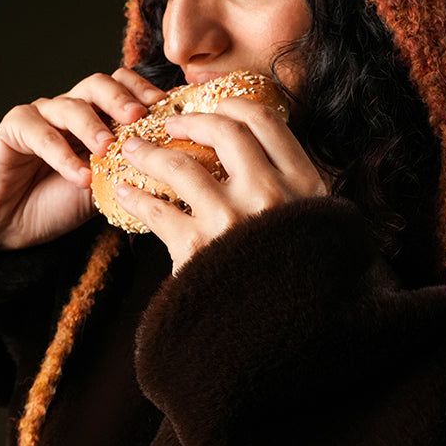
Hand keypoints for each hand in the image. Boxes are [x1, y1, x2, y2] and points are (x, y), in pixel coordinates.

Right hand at [0, 68, 164, 248]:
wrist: (7, 225)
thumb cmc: (57, 203)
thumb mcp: (105, 187)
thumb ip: (131, 170)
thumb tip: (176, 168)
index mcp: (97, 117)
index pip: (124, 86)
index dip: (145, 91)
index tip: (165, 109)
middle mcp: (70, 109)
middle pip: (98, 84)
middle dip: (121, 98)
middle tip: (137, 117)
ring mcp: (41, 115)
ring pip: (70, 105)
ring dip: (92, 126)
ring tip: (106, 149)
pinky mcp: (13, 129)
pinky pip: (38, 132)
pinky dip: (61, 154)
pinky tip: (78, 176)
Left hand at [113, 96, 327, 271]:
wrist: (298, 342)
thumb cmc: (309, 283)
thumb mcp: (320, 227)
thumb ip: (297, 189)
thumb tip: (265, 153)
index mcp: (305, 184)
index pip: (266, 120)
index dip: (232, 104)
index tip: (212, 104)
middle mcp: (271, 194)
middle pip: (222, 130)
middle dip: (189, 120)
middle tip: (168, 123)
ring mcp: (233, 221)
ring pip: (180, 165)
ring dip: (150, 153)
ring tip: (132, 151)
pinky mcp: (199, 251)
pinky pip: (156, 210)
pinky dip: (135, 197)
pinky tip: (124, 193)